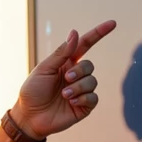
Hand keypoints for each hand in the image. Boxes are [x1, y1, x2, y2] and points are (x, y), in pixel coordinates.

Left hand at [12, 20, 116, 138]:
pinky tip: (71, 102)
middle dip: (80, 71)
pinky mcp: (83, 106)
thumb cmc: (32, 92)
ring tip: (64, 95)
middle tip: (66, 79)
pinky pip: (93, 98)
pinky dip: (84, 98)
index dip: (98, 34)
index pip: (85, 45)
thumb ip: (61, 53)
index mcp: (66, 63)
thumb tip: (75, 33)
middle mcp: (75, 76)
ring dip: (79, 87)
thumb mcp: (44, 69)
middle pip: (89, 65)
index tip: (112, 24)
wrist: (28, 117)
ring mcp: (80, 91)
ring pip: (92, 82)